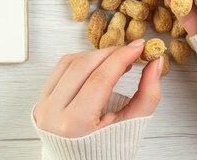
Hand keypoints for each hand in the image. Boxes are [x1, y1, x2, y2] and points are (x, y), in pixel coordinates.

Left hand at [34, 40, 163, 137]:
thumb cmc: (105, 153)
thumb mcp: (131, 126)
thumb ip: (148, 94)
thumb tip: (156, 64)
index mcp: (75, 124)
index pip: (101, 78)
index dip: (122, 57)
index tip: (138, 47)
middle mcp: (53, 113)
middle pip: (84, 66)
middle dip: (110, 53)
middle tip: (130, 51)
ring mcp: (43, 107)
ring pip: (69, 62)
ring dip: (95, 55)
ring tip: (115, 59)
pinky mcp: (40, 101)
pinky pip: (59, 70)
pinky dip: (80, 62)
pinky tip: (96, 65)